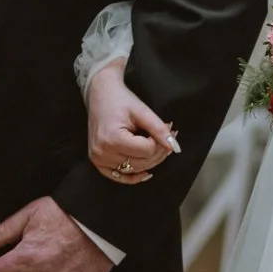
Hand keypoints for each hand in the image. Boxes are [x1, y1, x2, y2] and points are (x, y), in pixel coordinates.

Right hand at [87, 57, 178, 187]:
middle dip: (159, 151)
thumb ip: (159, 129)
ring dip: (150, 160)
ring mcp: (98, 159)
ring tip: (158, 144)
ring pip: (134, 170)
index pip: (147, 150)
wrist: (100, 94)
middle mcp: (102, 152)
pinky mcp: (97, 161)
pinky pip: (118, 176)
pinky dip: (133, 176)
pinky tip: (146, 172)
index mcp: (112, 139)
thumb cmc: (120, 100)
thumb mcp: (142, 111)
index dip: (159, 140)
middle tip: (168, 136)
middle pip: (142, 163)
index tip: (165, 127)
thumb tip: (175, 147)